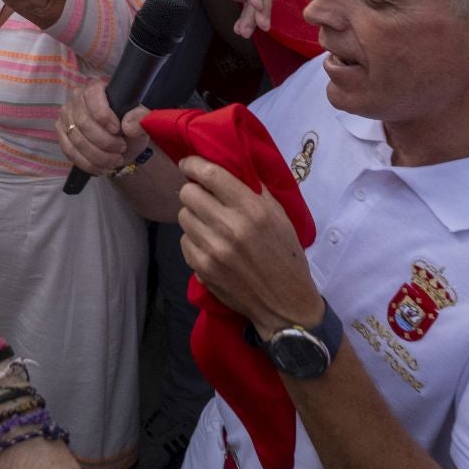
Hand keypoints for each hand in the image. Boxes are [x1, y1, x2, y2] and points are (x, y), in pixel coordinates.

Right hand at [57, 95, 151, 175]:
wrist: (122, 147)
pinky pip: (69, 151)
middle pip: (83, 122)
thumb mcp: (142, 123)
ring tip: (115, 161)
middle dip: (104, 141)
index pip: (92, 96)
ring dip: (98, 156)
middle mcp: (76, 99)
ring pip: (76, 139)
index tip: (117, 130)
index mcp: (96, 88)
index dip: (103, 115)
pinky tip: (102, 167)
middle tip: (121, 149)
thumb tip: (129, 125)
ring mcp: (66, 117)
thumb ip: (141, 119)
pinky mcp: (62, 134)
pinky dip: (87, 163)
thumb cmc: (130, 129)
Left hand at [176, 156, 323, 337]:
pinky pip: (184, 241)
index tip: (189, 163)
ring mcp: (213, 249)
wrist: (285, 304)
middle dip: (194, 191)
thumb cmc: (286, 256)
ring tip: (209, 223)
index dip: (193, 164)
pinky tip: (209, 244)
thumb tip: (230, 165)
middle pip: (187, 193)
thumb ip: (255, 190)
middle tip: (204, 197)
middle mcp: (229, 227)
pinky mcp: (202, 268)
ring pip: (183, 216)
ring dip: (194, 216)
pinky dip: (193, 239)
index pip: (210, 174)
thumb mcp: (280, 216)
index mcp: (252, 209)